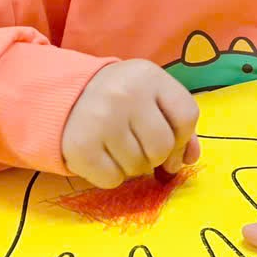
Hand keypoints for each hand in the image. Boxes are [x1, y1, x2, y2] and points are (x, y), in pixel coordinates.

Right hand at [61, 59, 200, 188]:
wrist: (65, 95)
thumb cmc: (120, 98)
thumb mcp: (151, 96)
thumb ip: (178, 123)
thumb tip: (190, 158)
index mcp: (149, 76)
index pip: (186, 116)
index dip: (184, 138)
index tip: (173, 144)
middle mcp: (125, 94)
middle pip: (163, 146)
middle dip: (157, 156)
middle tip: (141, 147)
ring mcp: (101, 120)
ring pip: (138, 167)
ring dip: (133, 166)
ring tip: (119, 147)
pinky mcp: (80, 147)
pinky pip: (113, 180)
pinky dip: (111, 176)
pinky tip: (103, 157)